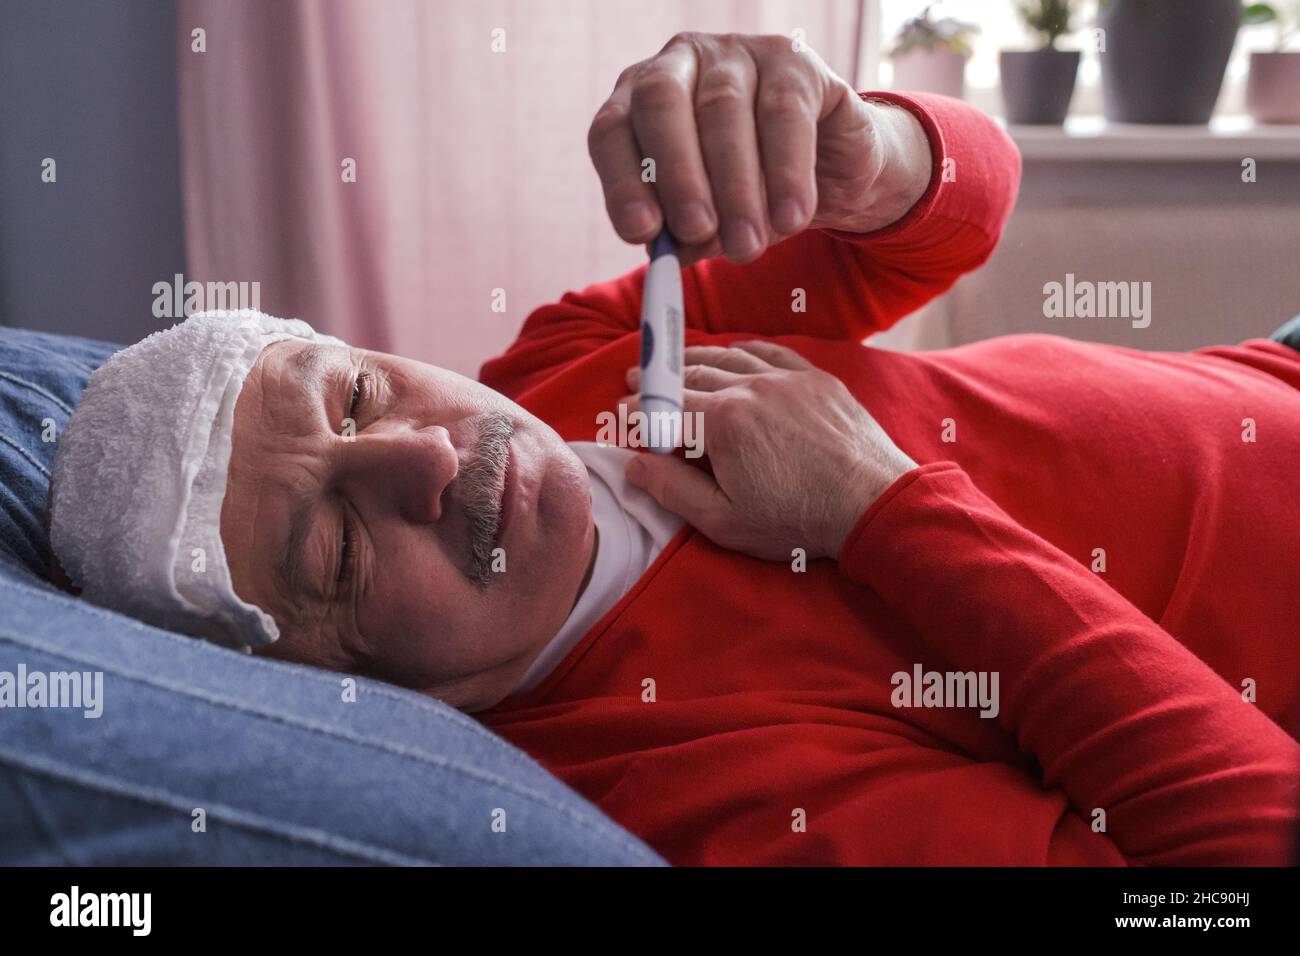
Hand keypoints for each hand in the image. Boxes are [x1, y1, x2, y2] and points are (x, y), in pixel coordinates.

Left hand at [588, 32, 931, 265]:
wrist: (830, 174)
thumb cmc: (752, 195)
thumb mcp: (712, 221)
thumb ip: (685, 235)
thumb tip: (667, 255)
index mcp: (639, 100)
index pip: (612, 130)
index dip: (622, 182)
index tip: (642, 233)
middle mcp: (680, 64)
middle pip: (661, 103)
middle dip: (677, 174)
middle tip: (696, 230)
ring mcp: (736, 54)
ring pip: (723, 109)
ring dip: (735, 186)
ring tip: (747, 244)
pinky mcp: (794, 59)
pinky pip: (784, 113)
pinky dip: (786, 172)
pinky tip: (790, 218)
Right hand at [621, 341, 916, 560]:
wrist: (871, 503)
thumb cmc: (797, 519)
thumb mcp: (724, 520)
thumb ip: (672, 489)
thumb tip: (634, 464)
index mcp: (721, 422)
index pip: (664, 407)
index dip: (637, 410)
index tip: (620, 413)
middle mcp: (749, 387)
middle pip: (690, 375)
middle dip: (657, 378)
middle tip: (635, 380)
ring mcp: (785, 378)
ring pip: (727, 357)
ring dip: (693, 359)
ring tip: (674, 363)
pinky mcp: (814, 377)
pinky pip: (768, 351)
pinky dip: (742, 349)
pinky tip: (732, 352)